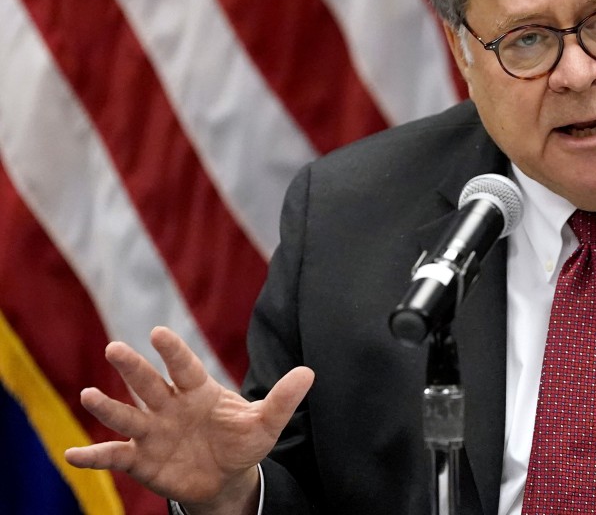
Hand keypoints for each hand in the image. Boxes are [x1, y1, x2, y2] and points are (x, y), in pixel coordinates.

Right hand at [65, 327, 313, 511]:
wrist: (225, 477)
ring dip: (107, 406)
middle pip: (149, 383)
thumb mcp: (265, 423)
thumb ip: (282, 399)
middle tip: (115, 348)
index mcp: (198, 391)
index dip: (173, 351)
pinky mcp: (141, 459)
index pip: (184, 366)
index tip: (159, 332)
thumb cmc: (242, 441)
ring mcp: (152, 431)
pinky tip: (72, 455)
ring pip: (127, 415)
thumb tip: (309, 373)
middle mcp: (169, 406)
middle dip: (133, 368)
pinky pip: (114, 455)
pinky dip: (94, 456)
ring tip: (89, 394)